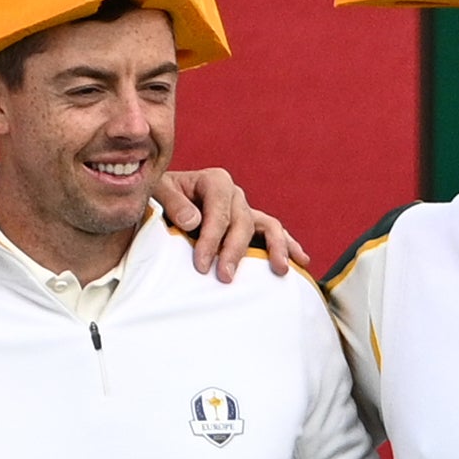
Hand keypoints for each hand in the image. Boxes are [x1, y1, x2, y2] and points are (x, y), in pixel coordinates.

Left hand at [155, 169, 302, 280]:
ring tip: (280, 270)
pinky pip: (274, 234)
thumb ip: (173, 203)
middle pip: (243, 222)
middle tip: (224, 277)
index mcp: (215, 181)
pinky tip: (300, 261)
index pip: (219, 211)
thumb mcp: (158, 192)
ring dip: (275, 248)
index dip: (211, 238)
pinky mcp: (252, 225)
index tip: (200, 265)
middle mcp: (235, 194)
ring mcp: (246, 209)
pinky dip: (288, 245)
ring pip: (268, 226)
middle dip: (234, 251)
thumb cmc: (161, 198)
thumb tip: (193, 221)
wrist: (164, 202)